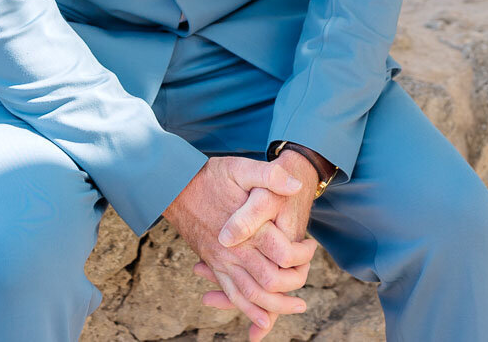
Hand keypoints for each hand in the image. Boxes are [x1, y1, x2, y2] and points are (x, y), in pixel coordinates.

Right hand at [163, 155, 315, 340]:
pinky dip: (249, 311)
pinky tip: (263, 321)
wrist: (176, 187)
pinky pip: (233, 296)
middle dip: (294, 284)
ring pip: (253, 296)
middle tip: (307, 273)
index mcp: (248, 229)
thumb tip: (294, 185)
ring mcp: (223, 262)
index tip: (311, 245)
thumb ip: (269, 175)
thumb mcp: (241, 167)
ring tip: (296, 307)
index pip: (283, 255)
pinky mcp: (214, 266)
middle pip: (271, 282)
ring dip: (276, 307)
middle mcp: (235, 251)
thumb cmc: (211, 176)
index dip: (303, 255)